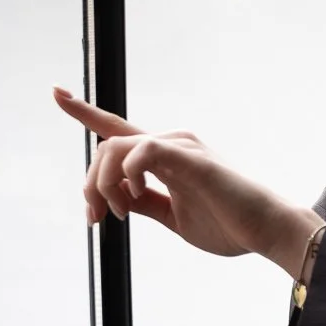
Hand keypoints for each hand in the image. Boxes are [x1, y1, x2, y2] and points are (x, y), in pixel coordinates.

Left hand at [52, 84, 303, 265]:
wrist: (267, 231)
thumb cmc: (230, 225)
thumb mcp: (174, 218)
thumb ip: (145, 204)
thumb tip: (115, 198)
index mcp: (166, 158)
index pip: (118, 130)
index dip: (85, 113)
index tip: (58, 94)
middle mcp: (170, 144)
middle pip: (107, 147)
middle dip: (90, 184)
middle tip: (96, 219)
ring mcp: (180, 147)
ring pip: (116, 148)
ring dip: (103, 183)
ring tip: (117, 214)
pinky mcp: (191, 156)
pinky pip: (142, 151)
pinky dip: (129, 174)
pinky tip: (134, 196)